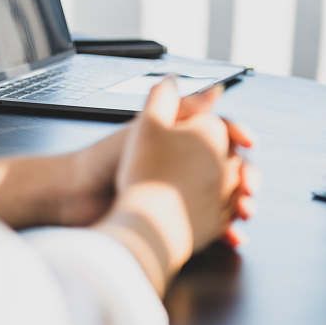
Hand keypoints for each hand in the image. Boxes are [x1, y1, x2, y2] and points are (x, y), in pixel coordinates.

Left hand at [59, 82, 242, 227]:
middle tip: (249, 185)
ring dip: (241, 204)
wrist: (76, 198)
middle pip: (230, 168)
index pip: (221, 134)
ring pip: (225, 198)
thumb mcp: (149, 127)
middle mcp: (185, 166)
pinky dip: (226, 231)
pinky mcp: (178, 222)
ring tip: (245, 210)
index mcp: (180, 141)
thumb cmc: (106, 159)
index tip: (249, 143)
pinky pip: (210, 227)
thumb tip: (217, 89)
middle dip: (247, 176)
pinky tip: (234, 235)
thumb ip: (181, 107)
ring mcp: (183, 195)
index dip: (238, 137)